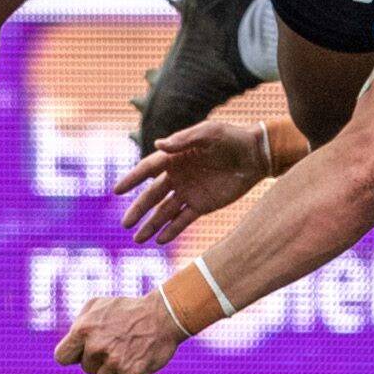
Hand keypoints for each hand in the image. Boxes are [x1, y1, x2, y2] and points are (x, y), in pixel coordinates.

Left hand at [53, 290, 186, 373]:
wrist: (163, 315)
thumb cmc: (127, 309)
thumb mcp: (98, 305)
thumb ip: (79, 323)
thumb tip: (70, 344)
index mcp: (84, 329)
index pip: (62, 357)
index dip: (73, 355)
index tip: (83, 352)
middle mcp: (96, 346)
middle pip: (86, 368)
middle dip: (98, 359)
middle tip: (115, 344)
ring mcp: (114, 361)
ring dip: (113, 370)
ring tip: (126, 352)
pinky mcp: (131, 373)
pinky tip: (134, 362)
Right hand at [115, 117, 274, 244]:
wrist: (256, 155)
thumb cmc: (232, 138)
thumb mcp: (210, 133)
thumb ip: (185, 139)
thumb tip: (158, 144)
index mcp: (175, 157)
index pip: (148, 169)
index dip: (132, 179)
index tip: (117, 190)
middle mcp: (177, 176)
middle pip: (152, 195)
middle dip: (138, 210)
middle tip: (125, 224)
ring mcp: (189, 192)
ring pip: (164, 212)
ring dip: (151, 225)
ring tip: (138, 240)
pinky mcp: (202, 205)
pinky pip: (183, 220)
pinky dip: (171, 230)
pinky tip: (160, 240)